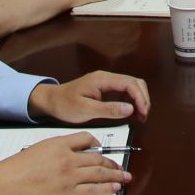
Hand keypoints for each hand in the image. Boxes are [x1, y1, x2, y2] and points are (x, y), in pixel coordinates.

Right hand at [0, 131, 130, 194]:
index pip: (86, 139)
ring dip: (115, 175)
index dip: (97, 144)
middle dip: (111, 162)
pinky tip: (114, 188)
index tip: (102, 149)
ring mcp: (69, 177)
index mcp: (58, 143)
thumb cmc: (14, 168)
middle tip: (120, 166)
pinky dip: (106, 189)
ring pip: (99, 173)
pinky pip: (93, 190)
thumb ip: (55, 149)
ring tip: (124, 177)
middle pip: (97, 157)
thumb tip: (69, 154)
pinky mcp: (68, 194)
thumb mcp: (36, 149)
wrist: (4, 185)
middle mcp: (68, 158)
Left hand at [30, 70, 150, 123]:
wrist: (50, 101)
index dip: (140, 98)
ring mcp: (107, 82)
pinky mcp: (106, 89)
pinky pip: (124, 92)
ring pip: (131, 86)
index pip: (130, 84)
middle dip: (142, 98)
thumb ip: (109, 109)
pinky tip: (131, 112)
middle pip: (134, 83)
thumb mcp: (85, 110)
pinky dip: (131, 101)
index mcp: (102, 79)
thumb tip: (130, 109)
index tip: (143, 112)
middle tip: (144, 115)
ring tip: (140, 116)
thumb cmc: (64, 104)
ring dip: (139, 100)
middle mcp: (107, 78)